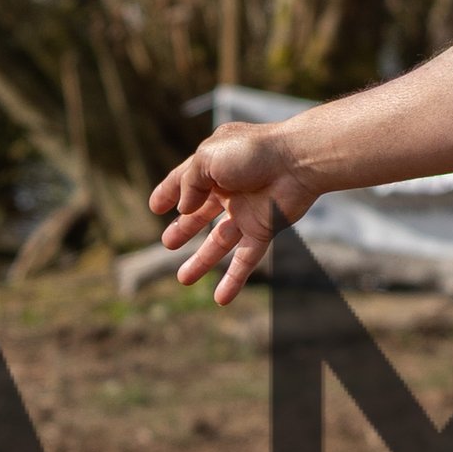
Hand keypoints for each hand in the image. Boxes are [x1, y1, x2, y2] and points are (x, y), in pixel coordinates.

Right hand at [149, 121, 322, 306]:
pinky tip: (221, 299)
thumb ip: (189, 184)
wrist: (297, 162)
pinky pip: (246, 259)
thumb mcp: (207, 159)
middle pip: (202, 214)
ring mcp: (247, 211)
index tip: (155, 207)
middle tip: (168, 243)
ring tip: (183, 279)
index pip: (186, 181)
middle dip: (184, 228)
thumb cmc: (252, 152)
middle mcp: (230, 189)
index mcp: (216, 166)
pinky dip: (233, 280)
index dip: (169, 192)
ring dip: (202, 261)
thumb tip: (183, 209)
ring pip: (220, 242)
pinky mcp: (264, 229)